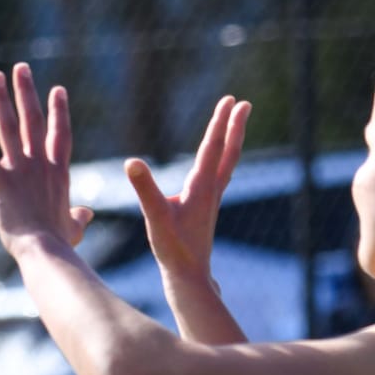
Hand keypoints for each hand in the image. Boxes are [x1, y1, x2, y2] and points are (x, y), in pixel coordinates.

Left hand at [0, 64, 92, 253]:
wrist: (45, 249)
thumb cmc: (59, 243)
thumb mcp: (74, 228)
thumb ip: (79, 217)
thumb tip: (86, 214)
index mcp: (58, 172)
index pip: (60, 133)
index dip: (59, 111)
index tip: (57, 89)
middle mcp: (39, 163)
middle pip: (33, 118)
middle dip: (26, 91)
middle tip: (21, 68)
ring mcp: (19, 169)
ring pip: (8, 126)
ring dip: (1, 99)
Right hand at [128, 96, 249, 287]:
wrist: (190, 275)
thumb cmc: (173, 248)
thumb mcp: (155, 217)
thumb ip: (144, 189)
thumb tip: (131, 162)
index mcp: (200, 187)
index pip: (212, 147)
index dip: (219, 122)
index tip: (230, 100)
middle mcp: (211, 189)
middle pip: (227, 151)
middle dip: (234, 126)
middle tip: (243, 103)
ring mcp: (211, 199)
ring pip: (227, 162)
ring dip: (231, 140)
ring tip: (236, 123)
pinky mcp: (207, 207)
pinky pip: (220, 175)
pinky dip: (223, 160)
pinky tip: (219, 161)